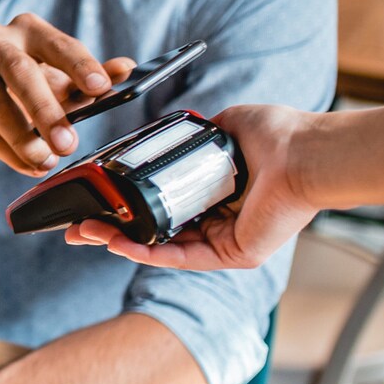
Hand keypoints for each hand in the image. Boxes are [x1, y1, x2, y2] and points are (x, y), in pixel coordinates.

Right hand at [0, 14, 135, 175]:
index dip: (79, 65)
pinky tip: (28, 165)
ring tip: (46, 160)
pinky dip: (7, 151)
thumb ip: (93, 78)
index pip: (57, 44)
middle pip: (20, 71)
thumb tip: (126, 69)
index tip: (101, 87)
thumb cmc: (23, 92)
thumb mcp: (63, 85)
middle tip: (68, 143)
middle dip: (47, 110)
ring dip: (24, 138)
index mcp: (27, 30)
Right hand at [67, 103, 314, 270]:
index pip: (162, 206)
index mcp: (216, 193)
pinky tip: (118, 243)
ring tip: (86, 233)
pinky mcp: (233, 253)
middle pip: (154, 232)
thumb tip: (169, 131)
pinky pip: (181, 257)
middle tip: (77, 228)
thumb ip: (196, 133)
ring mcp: (225, 240)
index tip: (96, 202)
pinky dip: (146, 252)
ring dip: (119, 242)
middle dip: (111, 231)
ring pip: (161, 247)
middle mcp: (219, 220)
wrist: (306, 153)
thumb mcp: (225, 126)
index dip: (127, 207)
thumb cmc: (279, 136)